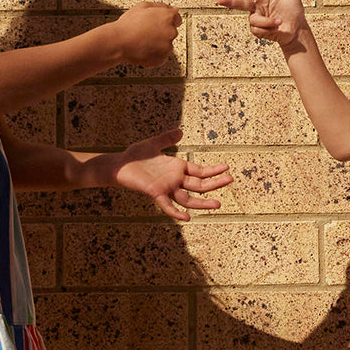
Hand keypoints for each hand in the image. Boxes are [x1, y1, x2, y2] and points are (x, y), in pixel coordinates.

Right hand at [112, 2, 180, 66]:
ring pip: (165, 45)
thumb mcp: (143, 6)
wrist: (119, 42)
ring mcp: (167, 47)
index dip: (168, 20)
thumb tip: (172, 8)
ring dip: (157, 44)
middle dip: (161, 32)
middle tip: (146, 32)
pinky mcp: (161, 58)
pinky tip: (143, 49)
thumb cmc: (129, 24)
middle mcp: (171, 32)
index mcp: (168, 17)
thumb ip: (161, 6)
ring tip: (142, 41)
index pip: (177, 18)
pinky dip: (153, 54)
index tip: (161, 23)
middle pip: (171, 32)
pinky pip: (160, 56)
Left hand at [112, 128, 232, 221]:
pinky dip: (176, 212)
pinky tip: (187, 217)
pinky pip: (167, 205)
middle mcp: (174, 180)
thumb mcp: (153, 144)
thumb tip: (180, 132)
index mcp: (177, 168)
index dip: (213, 170)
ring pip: (188, 198)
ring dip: (203, 202)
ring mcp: (166, 188)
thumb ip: (167, 139)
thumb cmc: (134, 156)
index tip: (227, 167)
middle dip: (215, 183)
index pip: (199, 171)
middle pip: (198, 184)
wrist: (119, 165)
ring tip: (217, 204)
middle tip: (230, 180)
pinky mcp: (154, 192)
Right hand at [216, 0, 306, 45]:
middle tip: (218, 0)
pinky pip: (256, 29)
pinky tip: (276, 29)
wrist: (297, 30)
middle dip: (229, 2)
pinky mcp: (258, 31)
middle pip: (241, 4)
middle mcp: (258, 6)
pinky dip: (267, 29)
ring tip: (279, 22)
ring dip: (267, 21)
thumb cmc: (294, 11)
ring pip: (253, 19)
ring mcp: (257, 18)